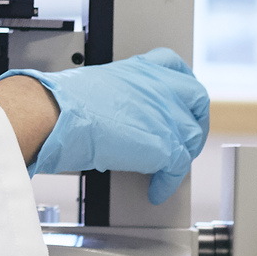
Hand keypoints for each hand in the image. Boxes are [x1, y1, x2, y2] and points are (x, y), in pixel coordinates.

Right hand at [6, 48, 209, 202]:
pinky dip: (168, 183)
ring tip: (169, 167)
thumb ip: (119, 94)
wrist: (60, 115)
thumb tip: (115, 111)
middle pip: (196, 100)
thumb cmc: (65, 102)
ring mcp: (166, 115)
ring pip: (191, 137)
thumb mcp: (99, 84)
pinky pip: (178, 168)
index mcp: (141, 69)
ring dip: (183, 154)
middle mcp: (159, 87)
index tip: (181, 95)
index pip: (174, 66)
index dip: (182, 84)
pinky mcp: (165, 145)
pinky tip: (157, 189)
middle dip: (195, 119)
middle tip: (185, 136)